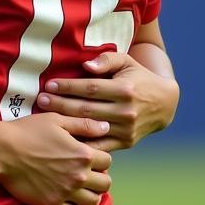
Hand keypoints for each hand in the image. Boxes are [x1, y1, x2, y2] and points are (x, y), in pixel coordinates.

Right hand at [0, 114, 112, 204]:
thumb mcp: (56, 120)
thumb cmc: (28, 131)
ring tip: (81, 188)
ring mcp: (66, 193)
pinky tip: (75, 204)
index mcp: (83, 154)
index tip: (90, 156)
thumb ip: (84, 124)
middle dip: (100, 177)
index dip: (100, 158)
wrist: (2, 150)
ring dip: (91, 194)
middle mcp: (79, 176)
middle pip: (105, 184)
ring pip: (93, 202)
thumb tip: (107, 127)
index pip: (107, 161)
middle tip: (88, 173)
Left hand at [36, 52, 179, 151]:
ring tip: (46, 116)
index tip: (49, 85)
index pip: (90, 89)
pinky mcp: (126, 143)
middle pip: (86, 109)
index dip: (68, 87)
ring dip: (66, 122)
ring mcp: (127, 130)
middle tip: (40, 100)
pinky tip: (63, 138)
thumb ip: (106, 60)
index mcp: (125, 90)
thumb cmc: (137, 77)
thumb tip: (86, 65)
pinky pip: (100, 145)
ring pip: (90, 127)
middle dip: (61, 104)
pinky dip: (82, 142)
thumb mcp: (126, 62)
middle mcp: (127, 112)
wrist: (164, 104)